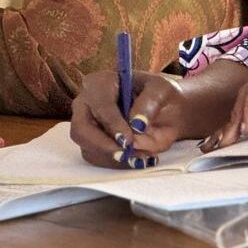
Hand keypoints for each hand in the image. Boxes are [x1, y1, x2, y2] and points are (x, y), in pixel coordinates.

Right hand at [69, 70, 189, 168]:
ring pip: (88, 148)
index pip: (99, 105)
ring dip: (113, 157)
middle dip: (104, 145)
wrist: (166, 111)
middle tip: (127, 154)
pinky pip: (97, 159)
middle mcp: (87, 104)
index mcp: (101, 83)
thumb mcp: (162, 90)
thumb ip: (151, 102)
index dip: (112, 124)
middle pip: (81, 129)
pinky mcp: (92, 143)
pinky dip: (117, 164)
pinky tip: (137, 160)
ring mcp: (87, 126)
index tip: (128, 139)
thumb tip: (137, 124)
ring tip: (141, 157)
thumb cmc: (159, 95)